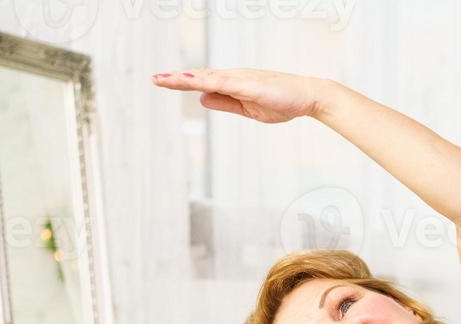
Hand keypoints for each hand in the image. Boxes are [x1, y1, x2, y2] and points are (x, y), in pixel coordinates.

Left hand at [151, 68, 324, 122]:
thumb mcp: (248, 109)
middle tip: (154, 79)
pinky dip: (204, 80)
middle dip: (175, 79)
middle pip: (199, 77)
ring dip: (184, 78)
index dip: (182, 82)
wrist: (307, 97)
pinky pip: (222, 82)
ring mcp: (240, 79)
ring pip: (206, 77)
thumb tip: (202, 99)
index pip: (202, 83)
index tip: (162, 82)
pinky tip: (190, 81)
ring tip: (163, 79)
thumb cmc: (282, 101)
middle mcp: (233, 77)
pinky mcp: (248, 84)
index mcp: (233, 85)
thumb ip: (225, 103)